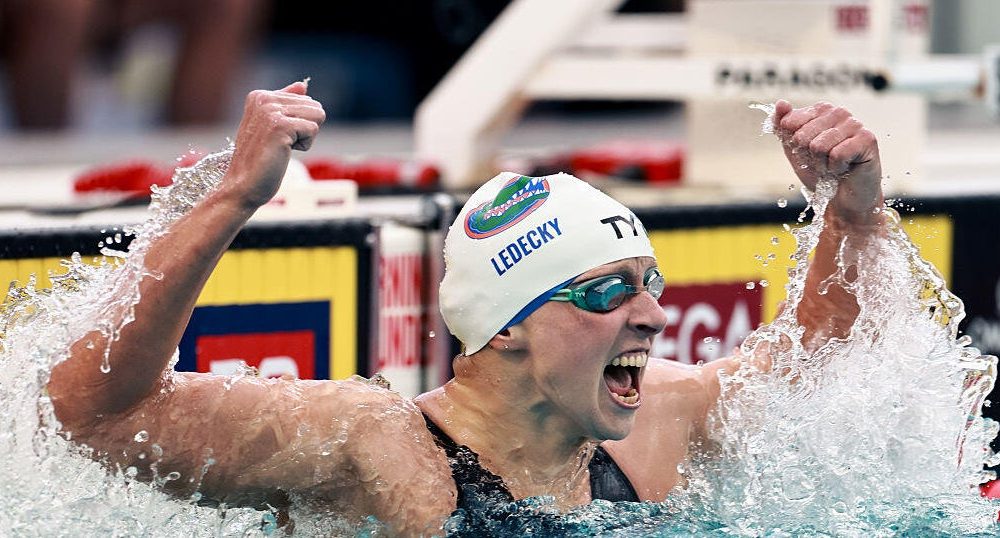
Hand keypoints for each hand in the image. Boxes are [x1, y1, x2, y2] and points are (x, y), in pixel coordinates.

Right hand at [225, 81, 325, 208]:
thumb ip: (287, 103)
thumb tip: (303, 85)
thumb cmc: (259, 161)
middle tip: (280, 144)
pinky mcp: (280, 126)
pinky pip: (313, 129)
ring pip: (317, 115)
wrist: (242, 186)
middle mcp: (264, 98)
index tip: (275, 136)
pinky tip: (283, 153)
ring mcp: (271, 111)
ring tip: (281, 148)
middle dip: (305, 129)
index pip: (306, 99)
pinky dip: (304, 146)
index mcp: (260, 96)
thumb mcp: (272, 126)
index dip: (299, 123)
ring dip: (305, 137)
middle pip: (314, 106)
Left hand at [773, 100, 882, 223]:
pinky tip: (846, 168)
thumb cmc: (820, 172)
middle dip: (808, 157)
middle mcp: (839, 112)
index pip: (790, 122)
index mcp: (821, 110)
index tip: (807, 152)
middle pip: (803, 135)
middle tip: (823, 162)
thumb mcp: (794, 149)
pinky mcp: (868, 139)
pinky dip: (836, 168)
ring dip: (822, 164)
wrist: (842, 198)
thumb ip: (783, 127)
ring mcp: (855, 124)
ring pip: (819, 146)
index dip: (794, 145)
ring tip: (834, 166)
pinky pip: (837, 154)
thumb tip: (781, 103)